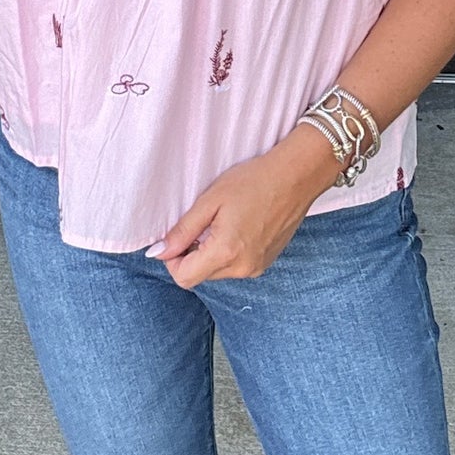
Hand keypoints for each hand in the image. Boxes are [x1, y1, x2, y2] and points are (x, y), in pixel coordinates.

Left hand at [147, 129, 340, 289]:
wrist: (296, 177)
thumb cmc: (254, 181)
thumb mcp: (210, 201)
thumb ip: (183, 231)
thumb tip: (158, 252)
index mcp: (226, 253)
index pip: (183, 277)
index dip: (172, 259)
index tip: (178, 236)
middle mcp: (242, 268)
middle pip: (200, 275)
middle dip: (193, 253)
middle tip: (204, 221)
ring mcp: (256, 268)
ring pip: (217, 271)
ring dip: (211, 252)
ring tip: (224, 221)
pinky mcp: (265, 263)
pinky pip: (235, 266)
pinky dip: (228, 252)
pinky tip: (239, 226)